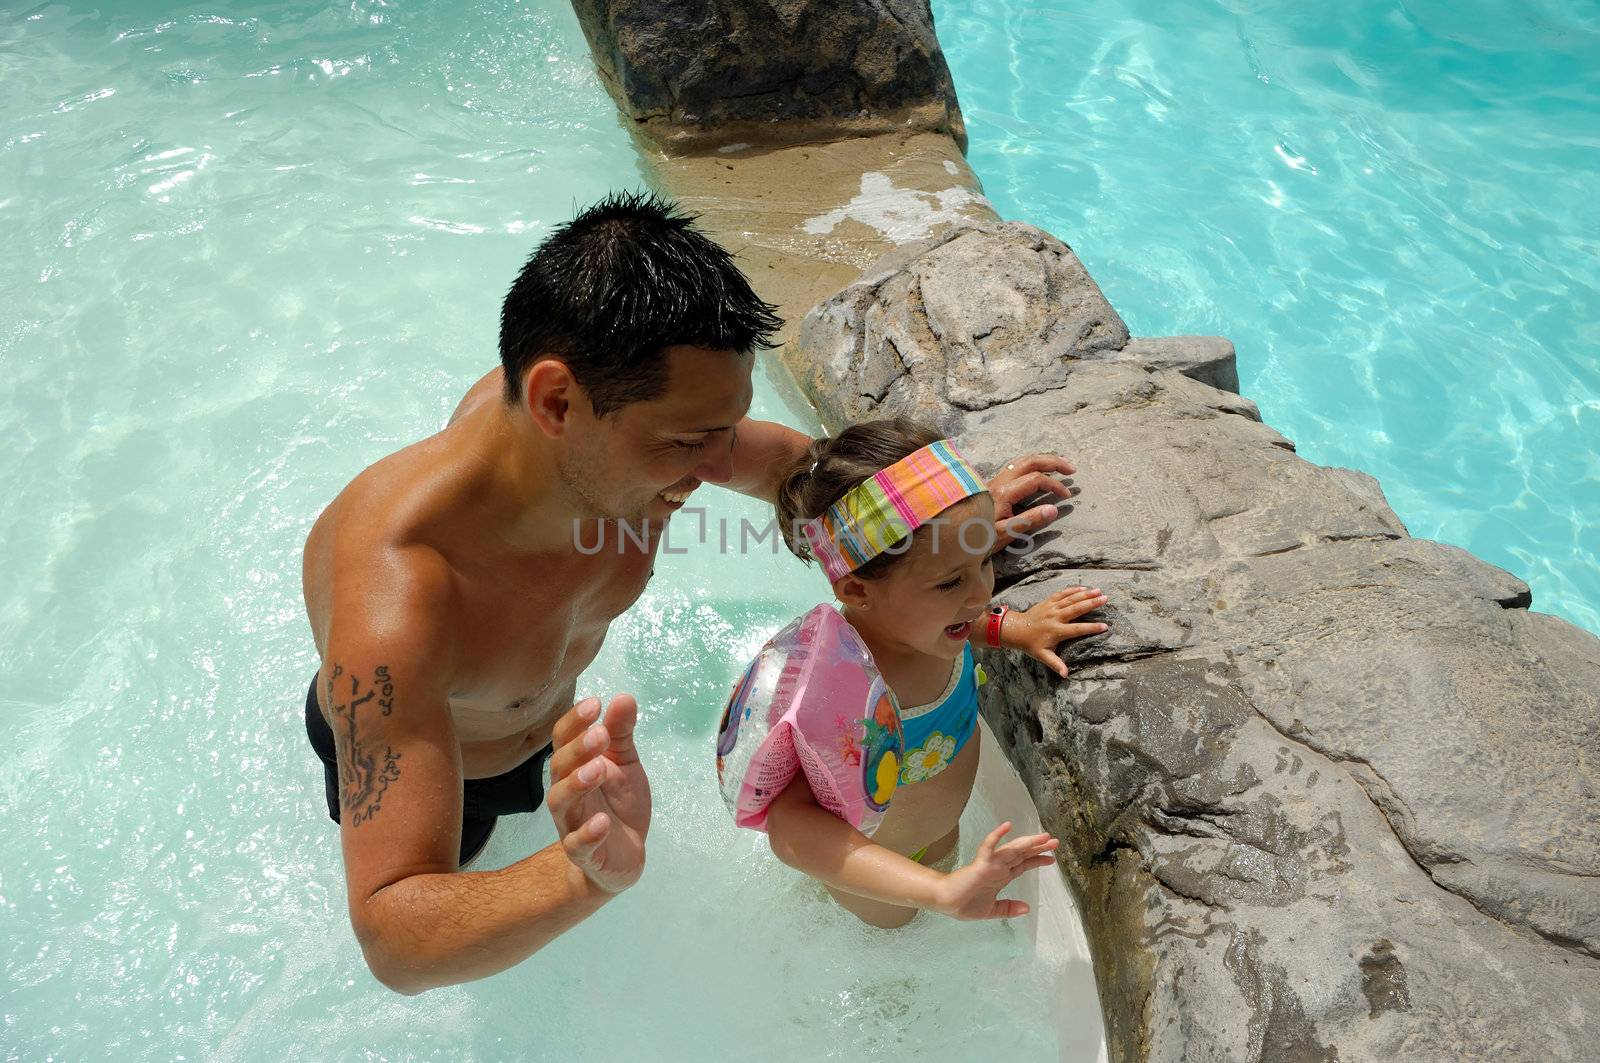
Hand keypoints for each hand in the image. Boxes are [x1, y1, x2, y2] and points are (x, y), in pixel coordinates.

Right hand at [546, 694, 651, 893]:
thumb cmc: (618, 802)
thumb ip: (621, 734)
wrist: (624, 854)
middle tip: (600, 735)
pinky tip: (603, 821)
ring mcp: (571, 823)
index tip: (595, 704)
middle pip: (559, 767)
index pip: (564, 739)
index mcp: (574, 766)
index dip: (575, 722)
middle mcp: (566, 791)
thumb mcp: (625, 763)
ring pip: (561, 802)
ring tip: (598, 769)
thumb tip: (623, 697)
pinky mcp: (583, 852)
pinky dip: (588, 833)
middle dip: (577, 750)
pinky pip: (578, 844)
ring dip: (577, 785)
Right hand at [934, 822, 1059, 919]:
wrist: (946, 903)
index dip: (1038, 861)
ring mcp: (990, 864)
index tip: (1052, 859)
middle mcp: (999, 868)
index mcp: (1001, 877)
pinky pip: (989, 847)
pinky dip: (997, 836)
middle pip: (1022, 854)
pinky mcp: (980, 864)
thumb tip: (1027, 908)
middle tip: (1055, 841)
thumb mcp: (992, 910)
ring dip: (1028, 842)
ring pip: (1012, 849)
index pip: (1023, 865)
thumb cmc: (964, 905)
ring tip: (1044, 837)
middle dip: (1039, 848)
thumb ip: (1008, 908)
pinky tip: (1006, 826)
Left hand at [987, 454, 1075, 552]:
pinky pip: (1015, 466)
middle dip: (1052, 462)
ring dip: (1042, 460)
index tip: (1066, 496)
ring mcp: (995, 481)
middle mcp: (999, 481)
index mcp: (1003, 493)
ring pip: (1021, 461)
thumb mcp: (1005, 534)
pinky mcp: (993, 484)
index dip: (1054, 485)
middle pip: (1029, 462)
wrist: (954, 536)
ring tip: (1060, 465)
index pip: (1035, 479)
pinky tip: (1039, 470)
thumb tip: (1053, 509)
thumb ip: (1029, 521)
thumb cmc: (978, 538)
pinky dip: (1031, 464)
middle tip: (1071, 469)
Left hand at [1010, 586, 1107, 677]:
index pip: (1077, 629)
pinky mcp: (1048, 602)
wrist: (1016, 629)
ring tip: (1098, 591)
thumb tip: (1066, 675)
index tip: (1105, 626)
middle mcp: (1055, 617)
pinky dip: (1072, 590)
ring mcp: (1051, 608)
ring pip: (1070, 599)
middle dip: (1091, 604)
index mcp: (1056, 631)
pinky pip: (1061, 594)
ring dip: (1085, 594)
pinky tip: (1084, 588)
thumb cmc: (1031, 644)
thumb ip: (1055, 664)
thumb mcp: (1043, 656)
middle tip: (1105, 599)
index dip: (1091, 628)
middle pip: (1076, 609)